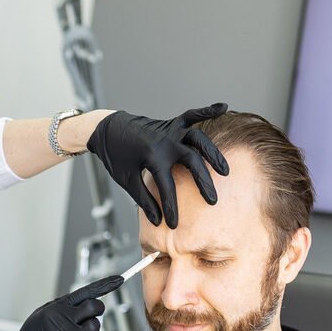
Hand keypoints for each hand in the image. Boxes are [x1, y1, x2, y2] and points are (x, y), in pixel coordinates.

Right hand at [0, 275, 123, 330]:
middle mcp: (63, 320)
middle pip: (95, 307)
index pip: (85, 292)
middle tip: (93, 314)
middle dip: (98, 309)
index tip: (119, 279)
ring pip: (96, 325)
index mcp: (55, 309)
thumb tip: (83, 301)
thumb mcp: (40, 316)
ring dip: (92, 328)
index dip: (105, 285)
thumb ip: (61, 307)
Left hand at [87, 103, 230, 227]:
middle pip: (192, 161)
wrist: (107, 130)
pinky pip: (191, 115)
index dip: (170, 207)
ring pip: (198, 139)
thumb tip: (158, 221)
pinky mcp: (171, 124)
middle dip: (203, 183)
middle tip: (213, 201)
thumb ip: (143, 199)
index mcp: (151, 156)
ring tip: (225, 171)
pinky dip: (207, 110)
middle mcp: (165, 142)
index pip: (166, 186)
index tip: (174, 224)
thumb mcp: (127, 180)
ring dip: (213, 153)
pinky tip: (224, 106)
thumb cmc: (116, 157)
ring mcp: (170, 131)